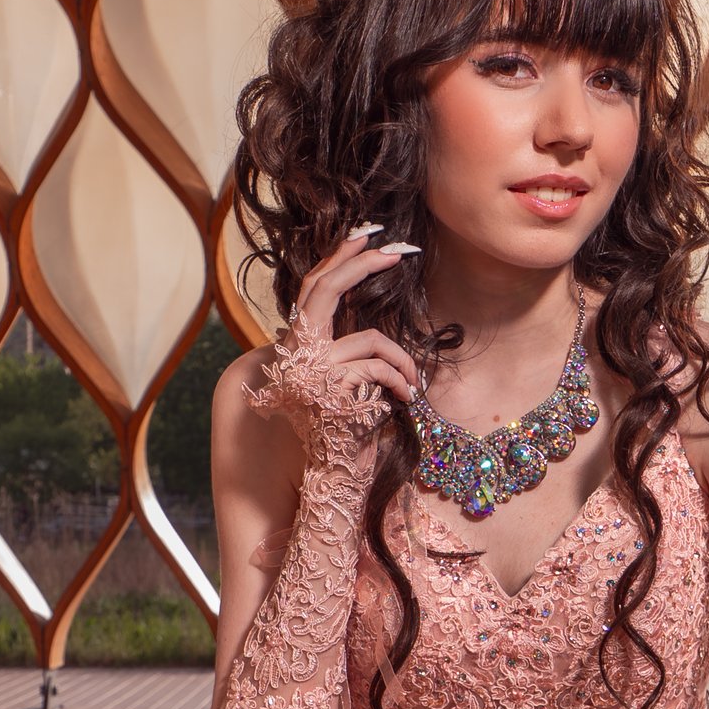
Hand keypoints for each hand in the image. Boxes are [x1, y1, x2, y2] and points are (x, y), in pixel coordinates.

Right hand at [255, 224, 423, 453]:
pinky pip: (378, 368)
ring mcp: (310, 371)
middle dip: (362, 263)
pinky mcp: (331, 389)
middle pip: (323, 289)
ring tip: (414, 382)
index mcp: (297, 347)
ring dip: (402, 360)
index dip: (336, 258)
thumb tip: (372, 311)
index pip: (311, 289)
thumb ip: (349, 347)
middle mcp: (295, 355)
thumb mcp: (346, 379)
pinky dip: (400, 380)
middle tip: (397, 249)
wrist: (335, 474)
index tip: (364, 234)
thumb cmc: (346, 428)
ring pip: (369, 339)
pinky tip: (407, 398)